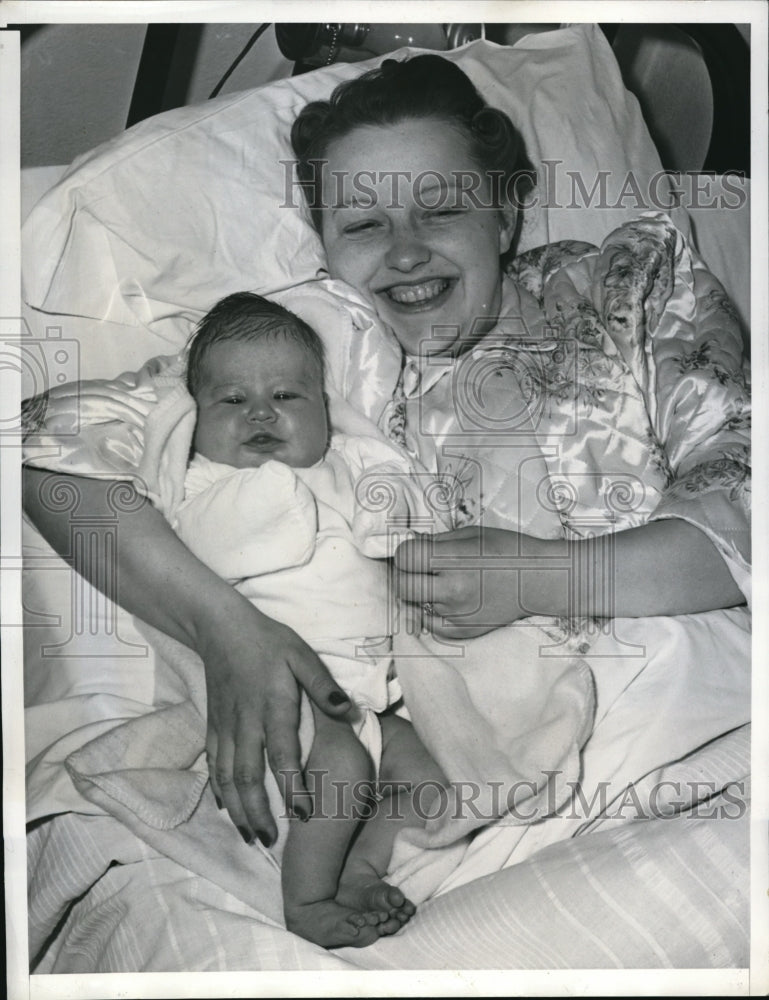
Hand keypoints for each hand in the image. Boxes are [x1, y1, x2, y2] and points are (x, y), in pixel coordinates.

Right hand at [194, 592, 351, 846]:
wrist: (221, 628)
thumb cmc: (269, 642)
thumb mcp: (302, 655)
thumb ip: (323, 686)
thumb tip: (349, 713)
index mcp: (272, 707)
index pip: (282, 754)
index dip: (291, 786)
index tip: (302, 814)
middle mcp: (246, 723)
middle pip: (248, 777)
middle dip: (259, 811)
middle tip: (271, 840)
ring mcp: (226, 727)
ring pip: (228, 777)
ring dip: (238, 809)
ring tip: (251, 836)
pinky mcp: (213, 726)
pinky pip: (214, 764)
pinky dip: (220, 790)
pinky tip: (228, 809)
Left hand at [394, 526, 556, 637]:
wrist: (539, 580)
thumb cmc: (507, 550)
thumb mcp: (470, 534)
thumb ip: (435, 542)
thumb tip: (409, 548)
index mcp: (453, 560)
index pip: (404, 558)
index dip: (405, 553)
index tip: (415, 553)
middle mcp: (452, 590)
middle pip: (401, 585)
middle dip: (404, 575)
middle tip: (418, 569)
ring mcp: (456, 614)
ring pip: (414, 605)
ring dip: (420, 593)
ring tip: (442, 583)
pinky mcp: (462, 631)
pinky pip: (429, 624)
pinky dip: (431, 612)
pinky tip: (447, 599)